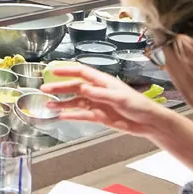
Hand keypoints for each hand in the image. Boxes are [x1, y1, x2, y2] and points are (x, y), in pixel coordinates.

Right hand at [43, 62, 176, 139]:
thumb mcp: (119, 98)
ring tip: (48, 106)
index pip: (81, 72)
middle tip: (44, 89)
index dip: (67, 71)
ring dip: (62, 103)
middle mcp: (98, 91)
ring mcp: (97, 104)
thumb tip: (83, 88)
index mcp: (103, 82)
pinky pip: (82, 115)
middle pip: (74, 87)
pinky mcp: (99, 117)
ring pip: (75, 102)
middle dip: (59, 88)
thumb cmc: (138, 105)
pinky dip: (71, 116)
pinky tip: (61, 116)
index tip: (53, 70)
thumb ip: (100, 94)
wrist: (148, 122)